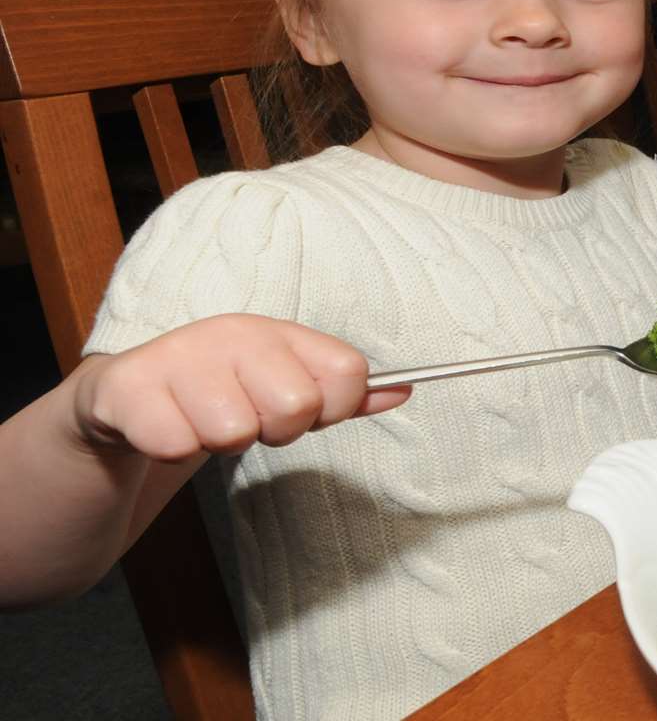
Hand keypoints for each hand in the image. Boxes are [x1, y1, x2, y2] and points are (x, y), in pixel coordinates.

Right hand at [69, 315, 409, 461]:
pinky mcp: (128, 387)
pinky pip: (177, 447)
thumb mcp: (282, 384)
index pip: (348, 374)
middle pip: (296, 408)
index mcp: (280, 331)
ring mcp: (179, 355)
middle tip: (245, 419)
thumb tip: (403, 390)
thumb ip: (343, 393)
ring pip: (234, 433)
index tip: (306, 413)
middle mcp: (233, 332)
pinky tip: (164, 426)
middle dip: (273, 432)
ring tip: (201, 420)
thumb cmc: (221, 392)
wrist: (127, 396)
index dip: (333, 409)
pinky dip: (172, 450)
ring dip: (218, 444)